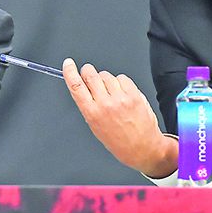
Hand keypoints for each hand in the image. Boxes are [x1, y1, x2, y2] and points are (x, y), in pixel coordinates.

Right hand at [62, 58, 176, 177]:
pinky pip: (122, 78)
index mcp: (92, 113)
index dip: (69, 72)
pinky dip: (120, 82)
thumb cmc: (119, 142)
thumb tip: (83, 87)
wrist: (143, 148)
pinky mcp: (134, 95)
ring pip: (107, 75)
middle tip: (89, 73)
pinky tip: (122, 92)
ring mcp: (120, 99)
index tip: (68, 64)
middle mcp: (105, 104)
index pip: (76, 86)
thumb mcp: (96, 127)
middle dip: (88, 71)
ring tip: (111, 92)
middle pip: (91, 75)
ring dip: (105, 79)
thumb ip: (89, 106)